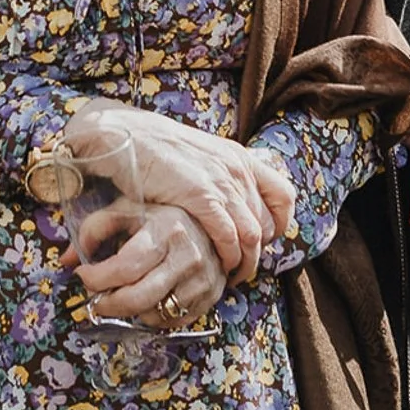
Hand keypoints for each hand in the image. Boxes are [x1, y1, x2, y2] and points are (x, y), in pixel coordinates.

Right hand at [63, 102, 293, 285]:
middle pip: (268, 223)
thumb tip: (226, 204)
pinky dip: (227, 258)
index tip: (262, 241)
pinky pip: (228, 237)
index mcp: (240, 157)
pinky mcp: (201, 196)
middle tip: (241, 266)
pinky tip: (217, 268)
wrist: (125, 133)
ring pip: (252, 236)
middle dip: (258, 251)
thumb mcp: (198, 157)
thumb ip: (217, 176)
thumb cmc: (154, 149)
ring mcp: (221, 182)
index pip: (284, 196)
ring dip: (246, 262)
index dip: (279, 224)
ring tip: (232, 276)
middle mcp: (238, 168)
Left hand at [66, 202, 225, 328]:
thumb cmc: (162, 216)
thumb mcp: (128, 209)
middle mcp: (187, 255)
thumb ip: (94, 229)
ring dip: (131, 311)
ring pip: (154, 314)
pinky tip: (147, 299)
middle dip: (108, 305)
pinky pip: (172, 321)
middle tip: (95, 300)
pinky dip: (153, 316)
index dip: (97, 278)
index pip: (125, 267)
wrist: (212, 223)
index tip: (82, 275)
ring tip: (123, 294)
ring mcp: (202, 279)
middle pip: (138, 298)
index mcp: (165, 229)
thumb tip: (65, 259)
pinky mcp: (210, 297)